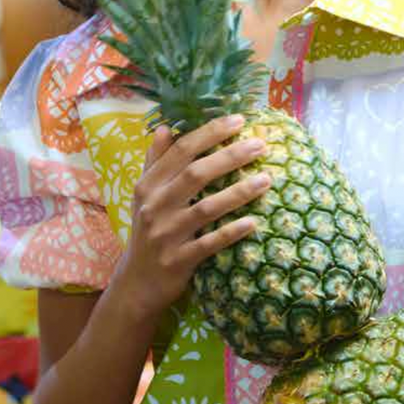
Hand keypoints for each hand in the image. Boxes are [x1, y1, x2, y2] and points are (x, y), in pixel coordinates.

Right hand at [116, 114, 268, 321]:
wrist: (136, 282)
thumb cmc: (147, 231)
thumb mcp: (144, 196)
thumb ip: (155, 161)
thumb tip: (166, 127)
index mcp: (148, 185)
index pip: (181, 151)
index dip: (210, 133)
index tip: (239, 120)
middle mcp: (155, 206)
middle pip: (195, 174)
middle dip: (230, 156)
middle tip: (260, 144)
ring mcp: (166, 235)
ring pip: (206, 208)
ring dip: (238, 192)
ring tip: (267, 180)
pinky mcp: (178, 261)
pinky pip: (209, 243)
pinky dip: (231, 232)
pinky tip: (253, 222)